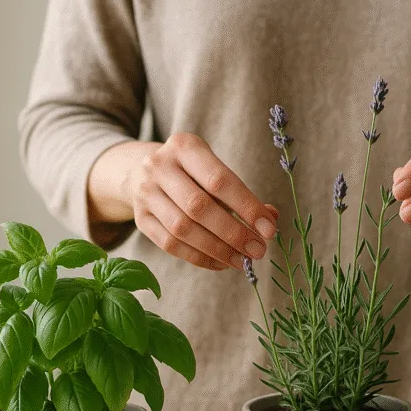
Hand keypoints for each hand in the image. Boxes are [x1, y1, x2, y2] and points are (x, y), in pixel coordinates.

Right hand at [89, 134, 277, 270]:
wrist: (142, 172)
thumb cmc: (192, 174)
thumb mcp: (215, 171)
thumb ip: (243, 195)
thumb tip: (270, 219)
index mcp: (185, 147)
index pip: (220, 180)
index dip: (247, 207)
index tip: (269, 230)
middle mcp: (160, 166)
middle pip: (198, 207)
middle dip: (233, 233)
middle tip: (258, 250)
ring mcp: (145, 193)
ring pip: (182, 229)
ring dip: (217, 250)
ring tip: (242, 261)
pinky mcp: (140, 218)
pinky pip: (170, 244)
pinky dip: (199, 258)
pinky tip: (221, 263)